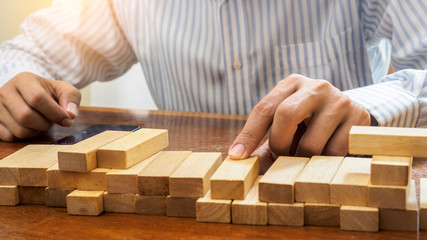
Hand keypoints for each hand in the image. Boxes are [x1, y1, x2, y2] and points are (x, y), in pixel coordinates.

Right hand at [0, 72, 80, 140]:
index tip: (67, 119)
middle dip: (45, 124)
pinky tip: (28, 127)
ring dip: (36, 131)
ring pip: (19, 130)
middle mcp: (5, 91)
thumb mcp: (63, 90)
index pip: (37, 98)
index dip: (55, 113)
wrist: (29, 94)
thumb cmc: (48, 93)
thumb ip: (71, 98)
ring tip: (40, 122)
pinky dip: (24, 136)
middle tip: (51, 121)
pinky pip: (9, 137)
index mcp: (23, 80)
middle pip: (26, 116)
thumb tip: (70, 114)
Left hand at [228, 74, 370, 161]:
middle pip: (286, 115)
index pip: (264, 108)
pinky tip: (323, 156)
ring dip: (301, 160)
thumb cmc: (308, 120)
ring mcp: (339, 101)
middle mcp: (316, 86)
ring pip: (310, 142)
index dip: (248, 135)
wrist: (350, 112)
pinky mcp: (358, 118)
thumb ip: (266, 140)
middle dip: (278, 144)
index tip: (236, 157)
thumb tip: (242, 162)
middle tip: (279, 157)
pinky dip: (323, 163)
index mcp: (292, 83)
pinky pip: (333, 153)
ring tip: (303, 157)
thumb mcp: (287, 122)